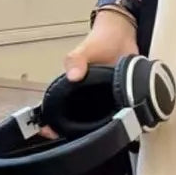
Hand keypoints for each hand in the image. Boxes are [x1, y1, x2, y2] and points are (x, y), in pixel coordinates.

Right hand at [38, 13, 139, 139]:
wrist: (123, 34)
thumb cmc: (100, 40)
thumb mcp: (84, 49)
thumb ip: (76, 60)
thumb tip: (73, 75)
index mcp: (73, 87)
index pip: (58, 109)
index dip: (53, 123)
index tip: (49, 133)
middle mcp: (87, 96)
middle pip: (79, 119)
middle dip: (79, 131)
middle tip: (84, 140)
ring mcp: (104, 98)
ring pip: (100, 119)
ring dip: (103, 125)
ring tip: (105, 132)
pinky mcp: (121, 97)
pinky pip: (120, 112)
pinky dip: (122, 117)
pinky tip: (125, 121)